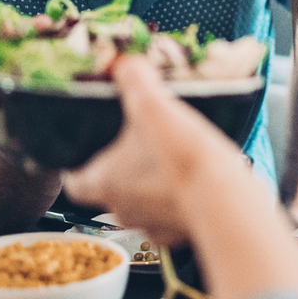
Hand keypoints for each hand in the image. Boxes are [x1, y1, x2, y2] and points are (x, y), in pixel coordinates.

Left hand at [63, 56, 247, 246]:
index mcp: (103, 181)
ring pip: (142, 204)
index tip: (92, 148)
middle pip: (110, 190)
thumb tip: (126, 63)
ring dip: (152, 186)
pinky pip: (171, 217)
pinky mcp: (177, 234)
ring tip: (173, 161)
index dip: (80, 164)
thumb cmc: (182, 155)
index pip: (73, 181)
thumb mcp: (152, 104)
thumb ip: (135, 79)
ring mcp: (150, 226)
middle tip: (142, 145)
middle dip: (124, 169)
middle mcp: (121, 209)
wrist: (224, 196)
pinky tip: (194, 181)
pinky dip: (178, 201)